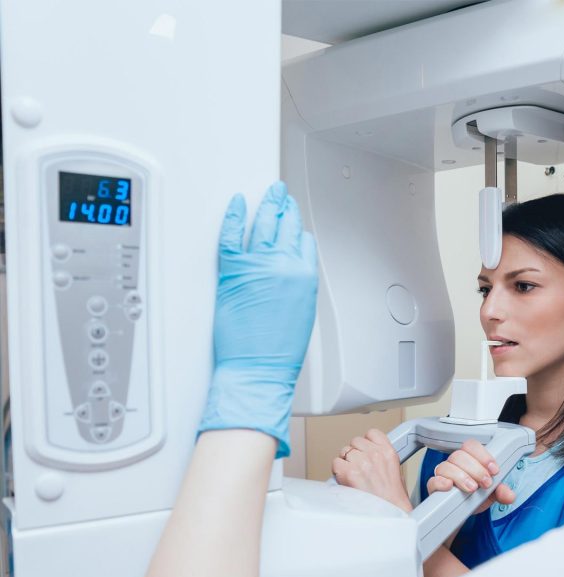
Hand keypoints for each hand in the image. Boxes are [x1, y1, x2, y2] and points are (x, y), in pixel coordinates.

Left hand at [197, 181, 317, 457]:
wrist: (258, 368)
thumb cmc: (279, 351)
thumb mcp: (302, 313)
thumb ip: (297, 285)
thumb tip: (289, 271)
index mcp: (304, 276)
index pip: (303, 241)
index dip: (297, 230)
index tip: (293, 221)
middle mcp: (284, 265)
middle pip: (285, 226)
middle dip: (284, 207)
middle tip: (281, 195)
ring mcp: (258, 265)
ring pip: (263, 224)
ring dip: (266, 205)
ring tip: (268, 194)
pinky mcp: (233, 270)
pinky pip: (232, 234)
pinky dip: (234, 216)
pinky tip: (237, 204)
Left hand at [333, 429, 413, 512]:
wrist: (390, 512)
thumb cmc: (392, 497)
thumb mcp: (394, 469)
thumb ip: (380, 456)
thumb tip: (365, 453)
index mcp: (388, 452)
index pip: (371, 433)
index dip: (366, 442)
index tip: (365, 450)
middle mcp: (375, 454)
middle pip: (355, 442)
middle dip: (355, 453)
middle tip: (359, 468)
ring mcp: (361, 462)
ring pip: (345, 451)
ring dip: (346, 462)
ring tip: (353, 475)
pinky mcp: (349, 473)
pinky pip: (336, 463)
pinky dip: (338, 471)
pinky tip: (346, 479)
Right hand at [426, 439, 514, 514]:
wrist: (463, 513)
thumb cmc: (475, 497)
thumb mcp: (491, 494)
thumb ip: (501, 492)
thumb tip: (509, 495)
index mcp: (469, 459)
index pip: (472, 446)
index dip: (483, 455)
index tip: (494, 470)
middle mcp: (455, 464)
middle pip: (459, 455)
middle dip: (476, 469)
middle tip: (486, 483)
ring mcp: (443, 474)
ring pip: (447, 466)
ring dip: (462, 476)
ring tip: (472, 489)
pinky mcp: (434, 487)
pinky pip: (433, 480)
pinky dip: (441, 482)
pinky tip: (450, 486)